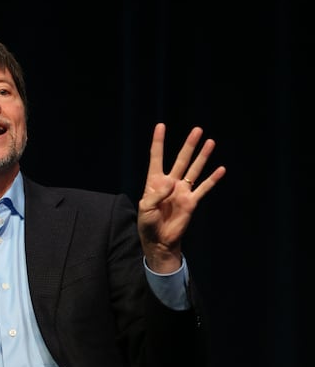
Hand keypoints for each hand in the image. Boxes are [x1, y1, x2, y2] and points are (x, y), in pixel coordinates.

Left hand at [138, 123, 225, 272]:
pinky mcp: (191, 202)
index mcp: (154, 182)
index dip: (158, 142)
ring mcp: (182, 191)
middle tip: (197, 130)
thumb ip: (156, 195)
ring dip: (202, 157)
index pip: (156, 157)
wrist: (159, 240)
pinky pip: (203, 188)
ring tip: (210, 142)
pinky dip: (212, 179)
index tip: (161, 125)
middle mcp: (170, 183)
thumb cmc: (147, 224)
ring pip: (194, 170)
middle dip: (189, 145)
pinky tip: (221, 169)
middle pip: (181, 159)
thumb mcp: (145, 209)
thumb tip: (171, 183)